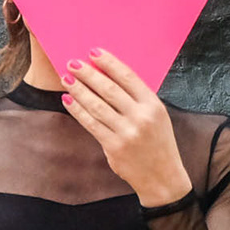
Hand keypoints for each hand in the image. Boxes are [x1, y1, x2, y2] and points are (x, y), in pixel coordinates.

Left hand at [61, 49, 192, 207]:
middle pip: (109, 89)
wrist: (162, 177)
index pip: (128, 77)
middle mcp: (141, 117)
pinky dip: (77, 110)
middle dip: (88, 74)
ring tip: (66, 79)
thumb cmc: (158, 142)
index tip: (93, 52)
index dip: (109, 63)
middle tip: (72, 63)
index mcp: (153, 104)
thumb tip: (107, 76)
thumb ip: (136, 99)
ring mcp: (127, 132)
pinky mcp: (114, 147)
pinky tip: (68, 100)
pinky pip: (91, 124)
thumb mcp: (157, 116)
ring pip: (96, 105)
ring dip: (79, 90)